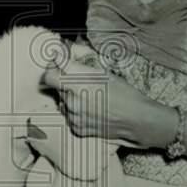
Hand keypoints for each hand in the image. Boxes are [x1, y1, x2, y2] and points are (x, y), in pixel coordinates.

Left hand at [40, 54, 169, 147]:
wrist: (137, 121)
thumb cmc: (124, 94)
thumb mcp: (102, 73)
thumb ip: (76, 66)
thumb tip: (59, 56)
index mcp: (77, 85)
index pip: (49, 76)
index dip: (53, 69)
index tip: (59, 64)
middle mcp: (72, 102)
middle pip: (57, 88)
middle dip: (66, 82)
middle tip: (83, 81)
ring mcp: (74, 118)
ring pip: (63, 103)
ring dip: (71, 97)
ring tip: (90, 96)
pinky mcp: (78, 129)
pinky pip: (70, 116)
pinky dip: (77, 112)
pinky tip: (92, 109)